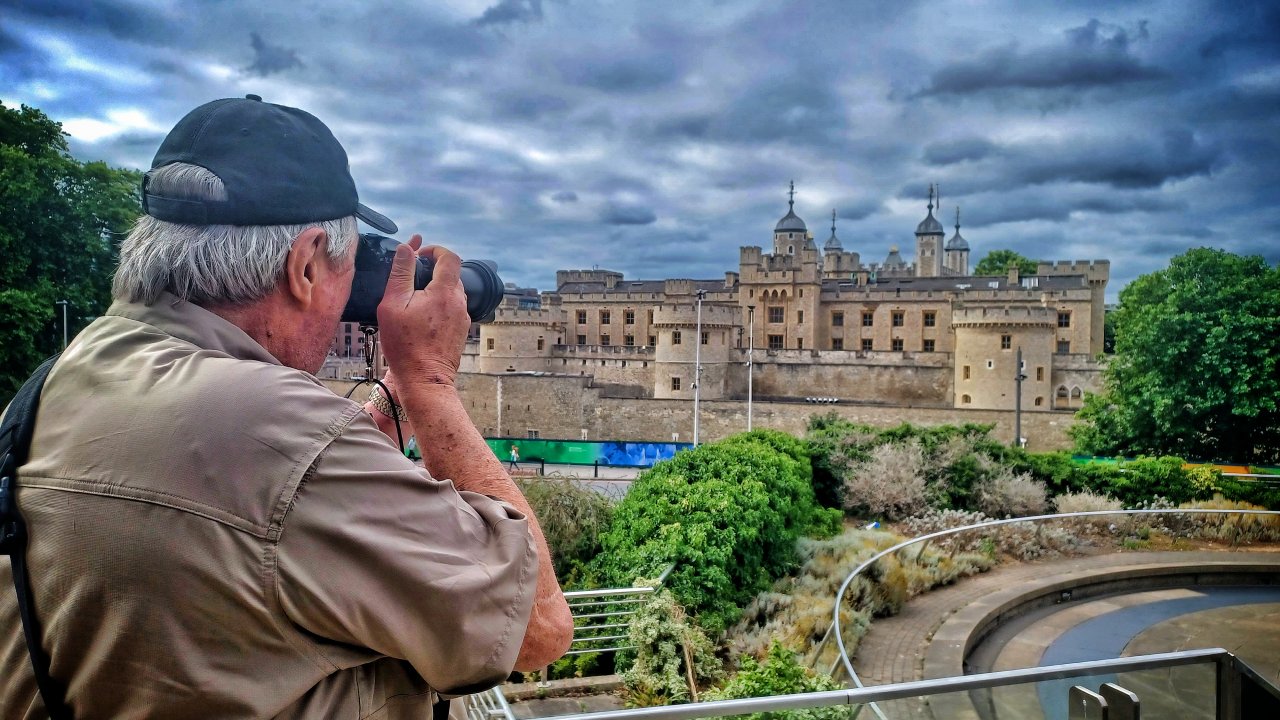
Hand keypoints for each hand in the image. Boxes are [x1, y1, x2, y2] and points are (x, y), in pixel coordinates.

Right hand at [375, 236, 471, 388]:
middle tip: (412, 278)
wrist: (424, 380)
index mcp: (445, 292)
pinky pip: (452, 309)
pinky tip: (422, 319)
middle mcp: (460, 303)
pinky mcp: (461, 331)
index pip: (450, 257)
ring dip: (436, 289)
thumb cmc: (405, 345)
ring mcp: (463, 318)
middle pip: (451, 275)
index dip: (435, 250)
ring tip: (414, 301)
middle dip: (433, 270)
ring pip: (452, 292)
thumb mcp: (393, 304)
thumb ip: (401, 273)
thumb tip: (406, 248)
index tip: (420, 255)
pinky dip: (440, 305)